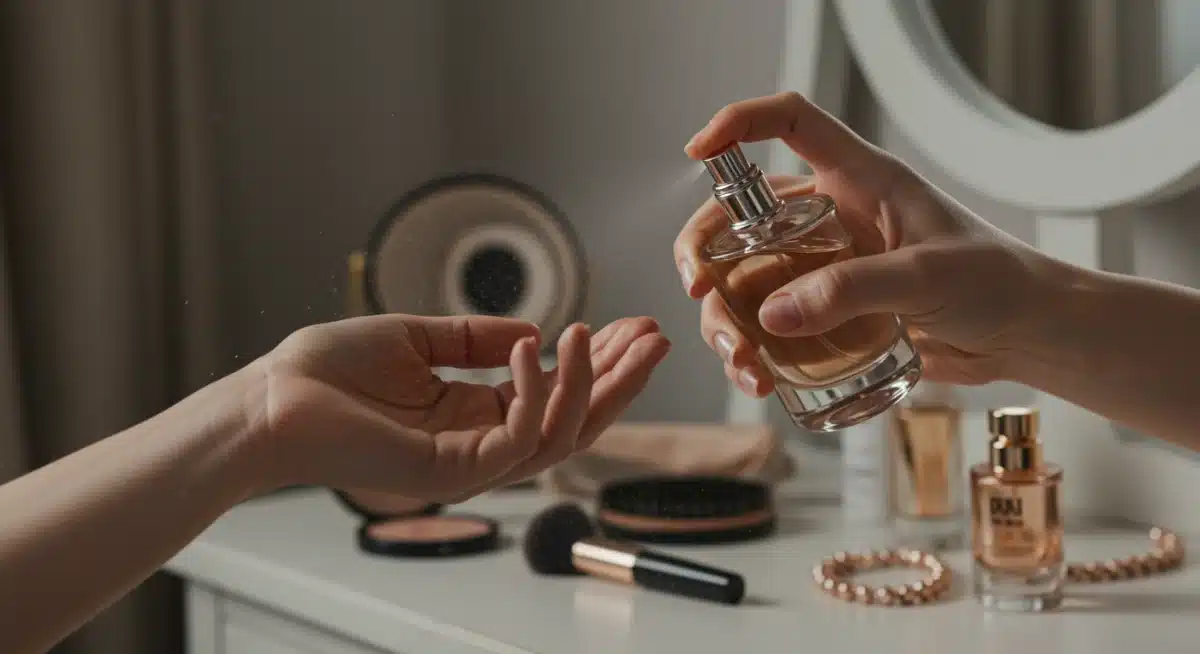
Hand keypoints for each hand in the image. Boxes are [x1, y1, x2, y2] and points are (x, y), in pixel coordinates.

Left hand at [252, 314, 669, 501]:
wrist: (269, 400)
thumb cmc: (326, 373)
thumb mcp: (416, 339)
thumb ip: (473, 339)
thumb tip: (531, 332)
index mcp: (472, 414)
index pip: (553, 395)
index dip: (596, 362)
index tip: (630, 325)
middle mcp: (479, 444)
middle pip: (573, 420)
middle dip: (619, 379)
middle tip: (656, 337)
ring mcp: (469, 463)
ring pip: (559, 435)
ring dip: (595, 385)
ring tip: (614, 335)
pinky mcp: (452, 471)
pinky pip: (516, 438)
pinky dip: (535, 392)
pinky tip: (539, 348)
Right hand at [677, 92, 1054, 389]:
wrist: (1026, 335)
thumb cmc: (996, 283)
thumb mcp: (926, 276)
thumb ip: (853, 290)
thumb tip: (774, 315)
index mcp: (859, 180)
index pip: (790, 123)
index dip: (739, 124)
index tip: (699, 153)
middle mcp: (829, 219)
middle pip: (739, 216)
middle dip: (705, 251)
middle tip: (700, 289)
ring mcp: (823, 269)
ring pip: (744, 282)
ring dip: (726, 320)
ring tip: (743, 363)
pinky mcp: (827, 316)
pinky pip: (770, 327)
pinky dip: (753, 352)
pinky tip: (760, 379)